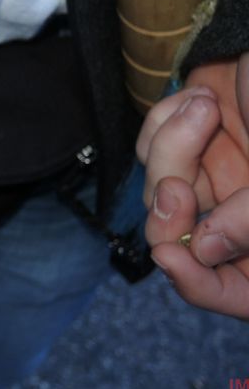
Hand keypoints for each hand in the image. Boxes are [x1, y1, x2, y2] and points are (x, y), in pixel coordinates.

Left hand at [137, 56, 248, 317]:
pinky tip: (200, 95)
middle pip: (179, 241)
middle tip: (178, 186)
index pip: (235, 292)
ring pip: (157, 189)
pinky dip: (165, 121)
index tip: (172, 259)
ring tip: (207, 107)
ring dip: (173, 147)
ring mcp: (213, 177)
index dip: (201, 287)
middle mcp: (240, 214)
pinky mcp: (186, 141)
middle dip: (168, 214)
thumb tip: (202, 248)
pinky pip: (149, 146)